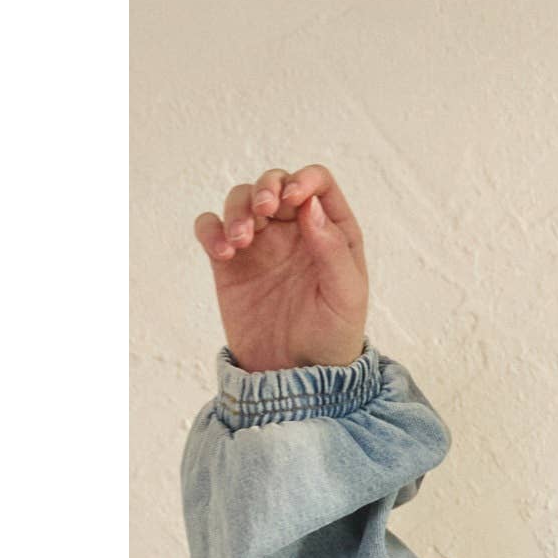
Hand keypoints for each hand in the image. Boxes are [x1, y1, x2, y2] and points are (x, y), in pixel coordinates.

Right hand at [193, 164, 369, 371]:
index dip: (304, 179)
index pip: (318, 183)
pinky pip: (211, 227)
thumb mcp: (346, 297)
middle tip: (264, 212)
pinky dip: (211, 229)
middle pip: (275, 183)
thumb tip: (310, 205)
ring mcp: (261, 244)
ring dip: (237, 209)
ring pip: (241, 199)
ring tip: (241, 241)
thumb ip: (333, 250)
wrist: (295, 378)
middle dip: (266, 187)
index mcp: (331, 233)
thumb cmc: (332, 339)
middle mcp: (295, 231)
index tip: (293, 200)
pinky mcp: (230, 263)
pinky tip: (223, 251)